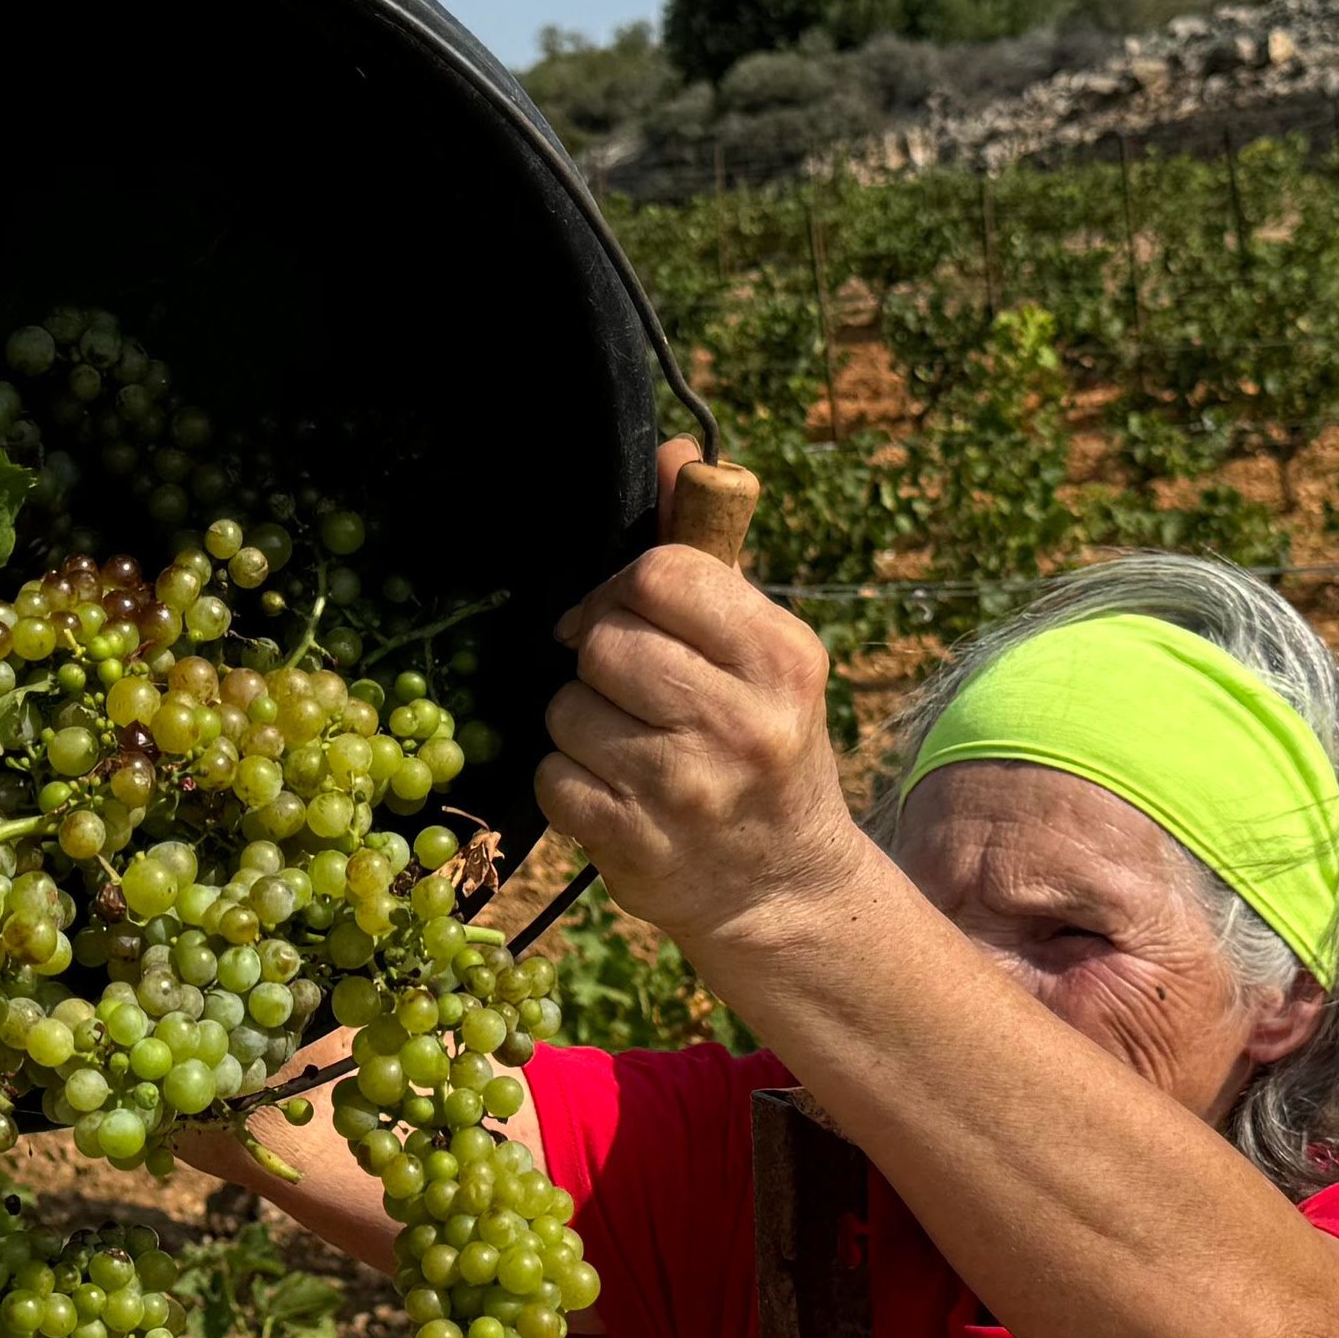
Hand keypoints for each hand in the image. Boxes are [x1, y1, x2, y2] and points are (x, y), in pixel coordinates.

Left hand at [531, 445, 862, 957]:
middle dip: (602, 661)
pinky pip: (554, 777)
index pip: (659, 576)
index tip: (627, 619)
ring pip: (568, 708)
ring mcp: (684, 788)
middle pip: (604, 641)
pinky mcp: (635, 844)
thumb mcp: (763, 652)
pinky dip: (571, 782)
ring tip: (630, 749)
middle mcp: (739, 721)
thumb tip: (676, 450)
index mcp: (779, 656)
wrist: (783, 887)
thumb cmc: (763, 746)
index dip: (623, 592)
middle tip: (634, 694)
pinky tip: (616, 794)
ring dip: (582, 723)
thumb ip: (712, 556)